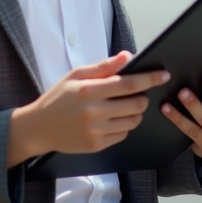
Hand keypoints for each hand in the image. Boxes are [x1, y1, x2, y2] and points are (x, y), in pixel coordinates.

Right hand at [7, 51, 169, 166]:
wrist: (39, 127)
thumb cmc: (58, 98)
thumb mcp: (76, 75)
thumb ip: (103, 66)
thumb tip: (127, 57)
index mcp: (89, 90)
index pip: (129, 83)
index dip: (150, 78)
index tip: (163, 75)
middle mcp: (94, 112)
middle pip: (137, 104)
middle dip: (143, 97)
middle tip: (137, 93)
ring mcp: (96, 131)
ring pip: (133, 121)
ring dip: (135, 112)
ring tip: (123, 106)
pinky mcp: (96, 145)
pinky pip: (123, 135)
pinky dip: (123, 126)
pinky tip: (111, 119)